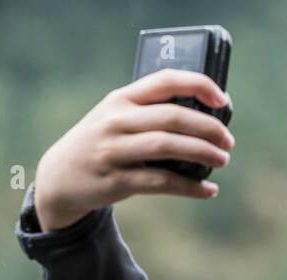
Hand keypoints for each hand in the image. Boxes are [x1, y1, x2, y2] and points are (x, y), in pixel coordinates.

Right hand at [33, 68, 233, 229]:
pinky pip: (160, 182)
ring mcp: (114, 151)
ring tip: (222, 159)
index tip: (223, 100)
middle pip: (172, 117)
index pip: (165, 80)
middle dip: (208, 128)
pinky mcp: (116, 181)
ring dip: (202, 153)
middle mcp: (116, 120)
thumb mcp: (116, 117)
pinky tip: (208, 190)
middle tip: (228, 141)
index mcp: (121, 98)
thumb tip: (205, 119)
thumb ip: (150, 112)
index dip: (199, 85)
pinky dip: (189, 187)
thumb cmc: (102, 144)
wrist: (59, 178)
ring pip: (167, 147)